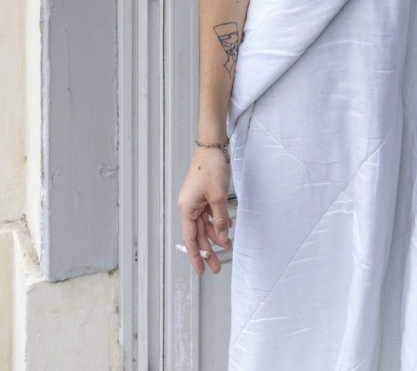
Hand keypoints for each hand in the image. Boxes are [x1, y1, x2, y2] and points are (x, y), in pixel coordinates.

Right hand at [178, 146, 232, 275]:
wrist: (212, 145)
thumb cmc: (211, 167)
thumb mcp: (218, 198)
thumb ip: (220, 220)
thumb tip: (222, 238)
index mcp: (187, 208)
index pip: (190, 239)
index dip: (196, 256)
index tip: (201, 271)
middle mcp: (189, 206)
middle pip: (198, 234)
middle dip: (209, 250)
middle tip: (217, 266)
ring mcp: (196, 200)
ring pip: (205, 224)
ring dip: (216, 235)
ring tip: (228, 246)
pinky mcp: (203, 194)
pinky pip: (209, 213)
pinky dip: (218, 221)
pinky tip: (228, 226)